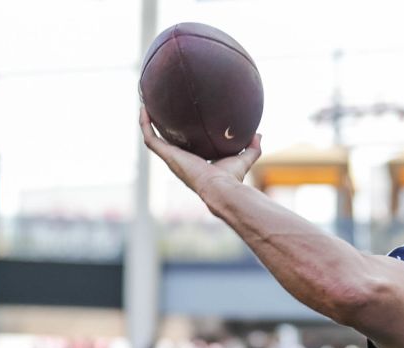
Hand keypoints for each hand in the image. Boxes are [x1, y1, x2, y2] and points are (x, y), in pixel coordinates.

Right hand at [139, 106, 261, 194]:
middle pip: (163, 141)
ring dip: (146, 121)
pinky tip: (144, 108)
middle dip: (157, 125)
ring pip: (152, 138)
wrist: (222, 187)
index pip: (182, 146)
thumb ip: (252, 147)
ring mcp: (171, 158)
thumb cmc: (231, 178)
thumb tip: (259, 133)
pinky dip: (145, 124)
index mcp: (192, 161)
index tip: (177, 119)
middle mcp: (178, 159)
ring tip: (145, 103)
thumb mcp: (243, 158)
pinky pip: (150, 138)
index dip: (178, 134)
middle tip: (155, 107)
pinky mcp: (167, 155)